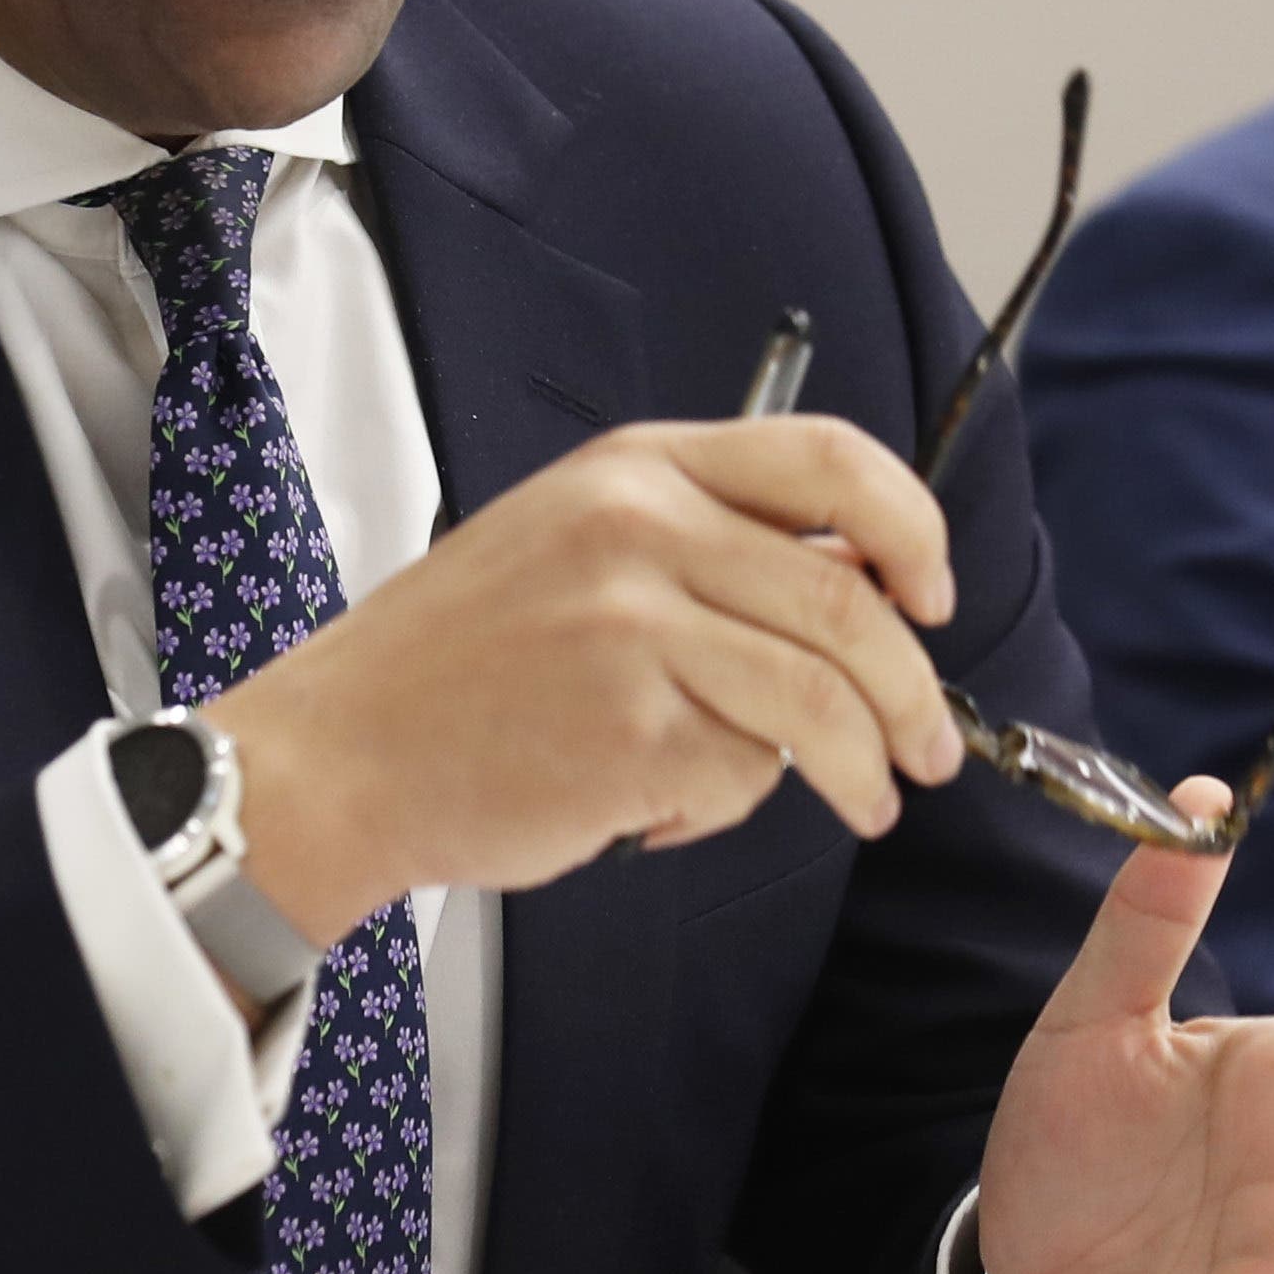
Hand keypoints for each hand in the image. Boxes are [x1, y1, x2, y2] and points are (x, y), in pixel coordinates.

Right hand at [204, 416, 965, 941]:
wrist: (339, 753)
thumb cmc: (461, 664)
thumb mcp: (576, 544)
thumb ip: (708, 542)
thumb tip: (866, 578)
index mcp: (636, 467)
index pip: (830, 460)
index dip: (912, 529)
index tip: (934, 595)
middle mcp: (640, 528)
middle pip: (850, 601)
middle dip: (914, 692)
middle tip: (931, 750)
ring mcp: (634, 627)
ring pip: (821, 702)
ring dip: (864, 769)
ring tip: (865, 803)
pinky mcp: (628, 730)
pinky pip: (743, 776)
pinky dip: (726, 810)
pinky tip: (662, 812)